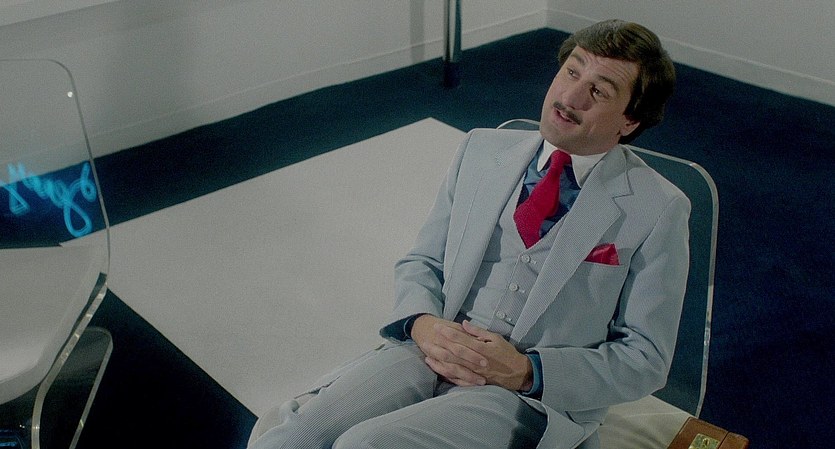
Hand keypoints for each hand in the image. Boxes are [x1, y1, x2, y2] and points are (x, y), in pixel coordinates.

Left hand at [412, 316, 532, 390]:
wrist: (518, 374)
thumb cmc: (507, 353)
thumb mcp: (496, 338)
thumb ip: (479, 332)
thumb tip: (464, 324)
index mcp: (482, 349)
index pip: (461, 340)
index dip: (448, 333)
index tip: (437, 327)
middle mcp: (475, 362)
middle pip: (453, 353)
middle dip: (438, 346)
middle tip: (424, 339)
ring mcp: (473, 373)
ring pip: (452, 366)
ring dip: (438, 360)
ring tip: (426, 353)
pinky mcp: (473, 381)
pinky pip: (456, 378)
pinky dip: (445, 373)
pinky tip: (436, 368)